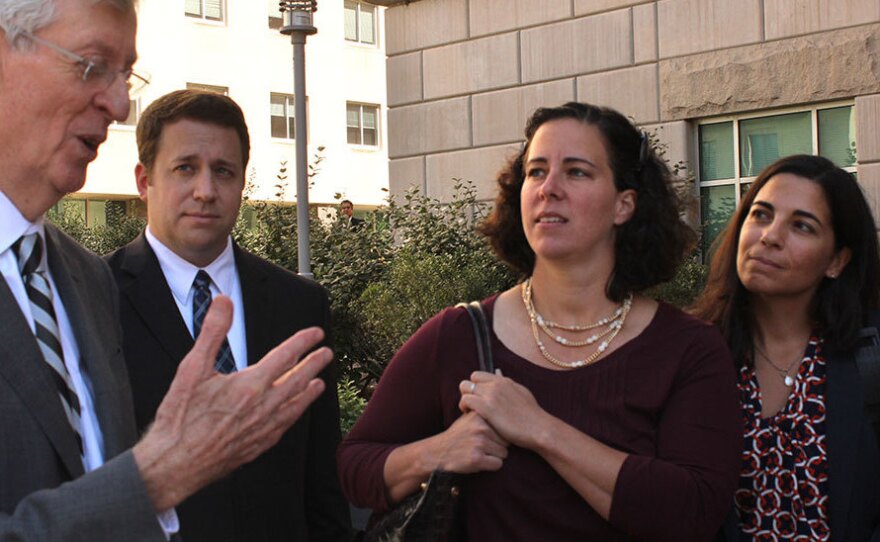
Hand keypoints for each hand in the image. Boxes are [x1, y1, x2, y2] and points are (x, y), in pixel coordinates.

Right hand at [132, 296, 331, 510]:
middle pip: (298, 380)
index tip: (315, 333)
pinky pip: (285, 426)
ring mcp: (263, 429)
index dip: (303, 342)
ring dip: (310, 391)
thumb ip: (212, 332)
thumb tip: (224, 302)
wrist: (175, 464)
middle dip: (314, 364)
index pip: (285, 356)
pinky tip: (295, 412)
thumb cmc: (179, 418)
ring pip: (295, 405)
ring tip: (319, 382)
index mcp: (249, 385)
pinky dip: (295, 414)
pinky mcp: (258, 446)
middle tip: (327, 353)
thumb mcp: (192, 368)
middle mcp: (262, 407)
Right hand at [430, 411, 508, 473]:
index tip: (489, 437)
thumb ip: (483, 412)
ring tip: (480, 453)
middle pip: (506, 441)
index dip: (498, 434)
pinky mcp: (477, 459)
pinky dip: (491, 466)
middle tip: (483, 448)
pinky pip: (498, 464)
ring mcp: (479, 443)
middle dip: (498, 446)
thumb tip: (504, 409)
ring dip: (494, 456)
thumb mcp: (467, 418)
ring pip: (504, 453)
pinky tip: (480, 462)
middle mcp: (480, 427)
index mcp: (480, 415)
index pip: (504, 427)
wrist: (437, 452)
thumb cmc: (457, 436)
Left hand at [459, 371, 549, 449]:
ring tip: (469, 411)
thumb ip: (507, 385)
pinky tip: (470, 416)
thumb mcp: (521, 393)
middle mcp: (496, 384)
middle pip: (469, 380)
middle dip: (468, 392)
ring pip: (465, 388)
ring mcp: (491, 394)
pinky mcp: (486, 407)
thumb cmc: (532, 415)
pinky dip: (464, 407)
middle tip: (472, 405)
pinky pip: (466, 400)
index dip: (475, 386)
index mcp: (503, 381)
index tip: (477, 397)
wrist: (539, 428)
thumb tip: (498, 374)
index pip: (478, 375)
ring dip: (465, 400)